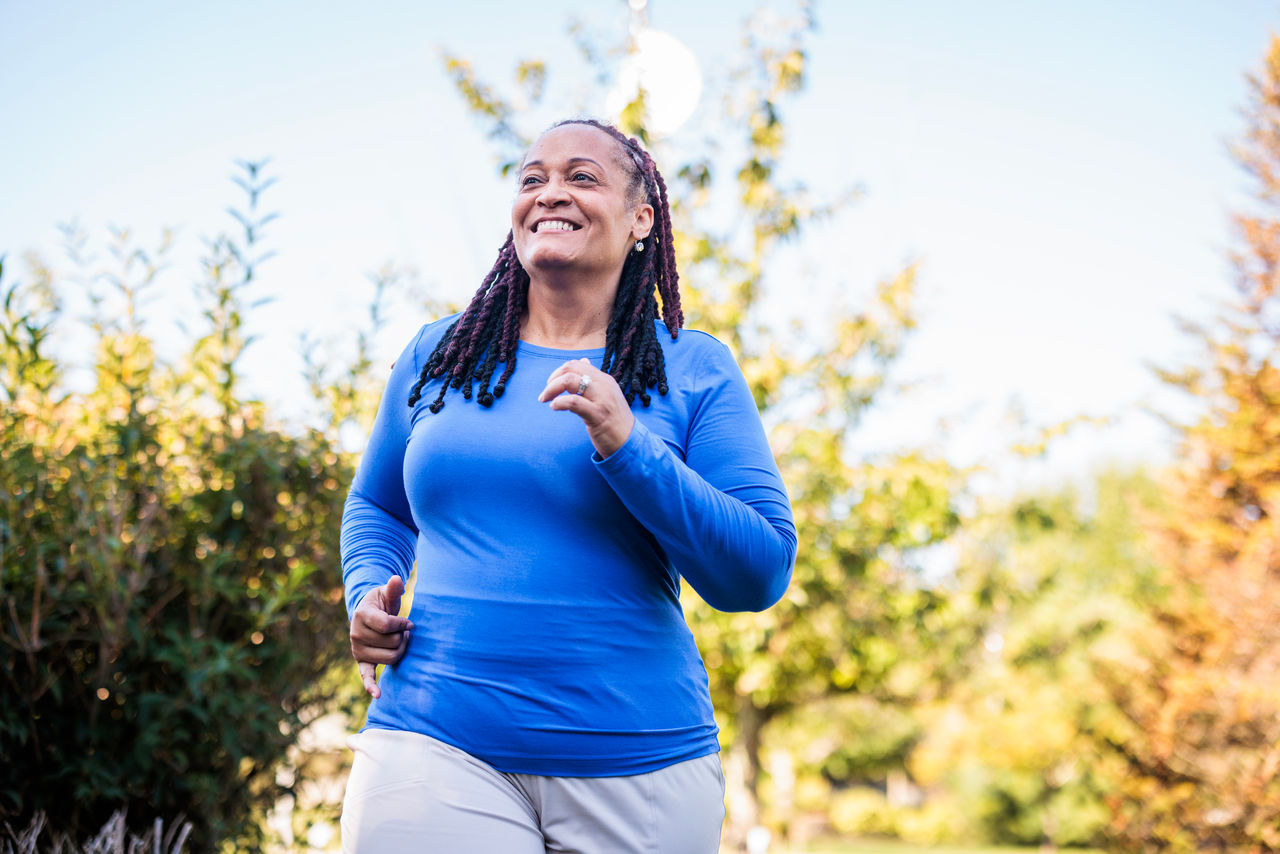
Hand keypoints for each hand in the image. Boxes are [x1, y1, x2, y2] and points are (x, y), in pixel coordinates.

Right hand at [349, 575, 412, 698]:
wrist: (368, 613)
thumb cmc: (381, 602)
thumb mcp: (386, 592)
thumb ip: (393, 587)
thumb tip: (397, 579)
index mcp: (362, 615)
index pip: (388, 625)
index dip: (403, 624)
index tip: (409, 623)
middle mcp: (356, 633)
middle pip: (392, 643)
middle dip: (403, 636)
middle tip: (402, 630)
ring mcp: (358, 649)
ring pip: (390, 657)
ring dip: (400, 650)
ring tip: (398, 640)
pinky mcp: (361, 660)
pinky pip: (365, 675)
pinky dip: (371, 686)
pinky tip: (378, 695)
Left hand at [538, 358, 634, 457]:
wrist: (630, 442)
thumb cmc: (615, 421)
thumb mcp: (607, 395)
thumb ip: (594, 380)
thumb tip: (584, 361)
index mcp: (605, 379)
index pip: (577, 364)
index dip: (559, 372)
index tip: (551, 385)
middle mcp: (604, 385)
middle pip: (571, 369)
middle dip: (553, 379)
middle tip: (546, 394)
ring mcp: (602, 399)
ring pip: (570, 381)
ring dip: (551, 389)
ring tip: (545, 400)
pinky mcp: (598, 415)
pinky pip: (573, 402)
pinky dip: (559, 402)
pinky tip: (554, 407)